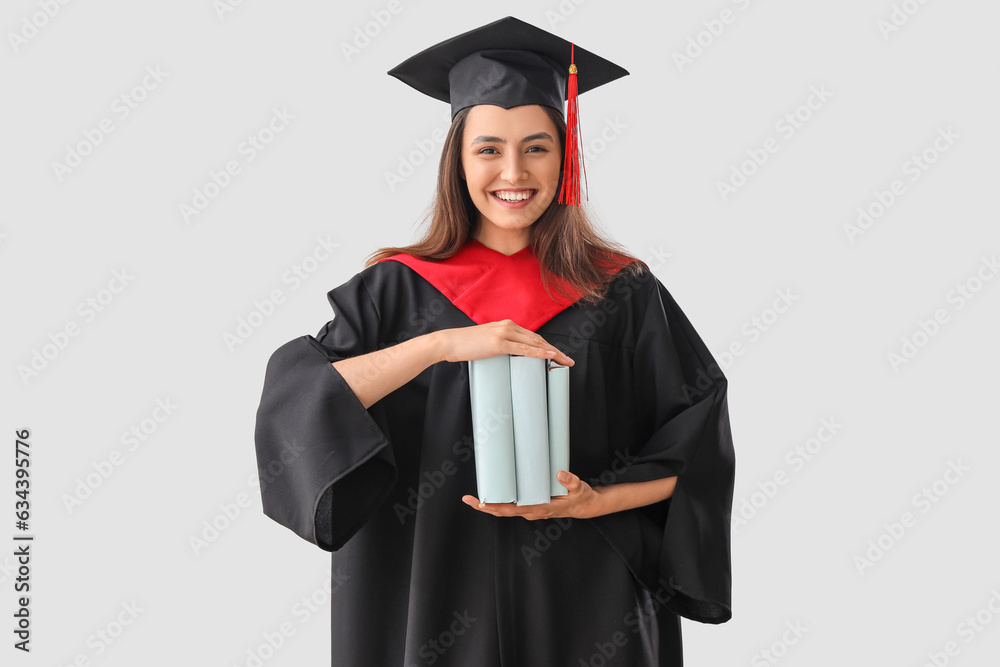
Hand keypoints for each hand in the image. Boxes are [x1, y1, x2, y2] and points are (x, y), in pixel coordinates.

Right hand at [435, 319, 574, 365]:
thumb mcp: (487, 341)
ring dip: (552, 352)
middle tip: (567, 360)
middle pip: (538, 339)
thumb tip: (511, 355)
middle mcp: (508, 326)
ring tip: (564, 361)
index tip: (558, 355)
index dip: (548, 345)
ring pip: (535, 343)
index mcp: (506, 325)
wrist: (449, 342)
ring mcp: (504, 333)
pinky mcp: (499, 343)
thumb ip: (501, 344)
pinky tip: (549, 355)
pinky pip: (524, 349)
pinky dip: (539, 352)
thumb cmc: (465, 344)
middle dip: (555, 350)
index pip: (533, 336)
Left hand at [461, 470, 600, 519]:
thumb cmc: (580, 497)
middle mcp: (531, 511)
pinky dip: (499, 500)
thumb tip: (560, 473)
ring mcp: (530, 509)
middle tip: (467, 498)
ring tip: (473, 496)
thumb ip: (571, 481)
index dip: (495, 507)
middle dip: (485, 506)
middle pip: (503, 511)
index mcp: (539, 508)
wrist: (584, 505)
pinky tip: (492, 492)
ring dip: (489, 504)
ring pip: (505, 509)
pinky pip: (511, 505)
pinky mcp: (531, 504)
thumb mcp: (580, 489)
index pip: (512, 510)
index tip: (482, 503)